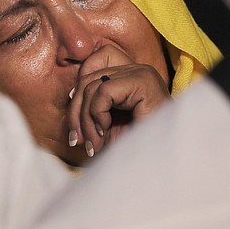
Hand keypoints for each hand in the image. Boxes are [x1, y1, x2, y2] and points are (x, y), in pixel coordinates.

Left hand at [68, 44, 170, 159]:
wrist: (159, 160)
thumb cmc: (137, 147)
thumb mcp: (108, 125)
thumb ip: (91, 107)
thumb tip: (70, 96)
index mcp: (130, 76)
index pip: (93, 68)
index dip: (78, 94)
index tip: (77, 122)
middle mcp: (136, 70)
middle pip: (88, 79)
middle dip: (77, 113)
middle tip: (78, 141)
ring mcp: (140, 73)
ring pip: (92, 86)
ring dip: (86, 120)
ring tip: (94, 143)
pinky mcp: (142, 81)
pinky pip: (103, 90)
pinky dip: (96, 113)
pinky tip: (104, 131)